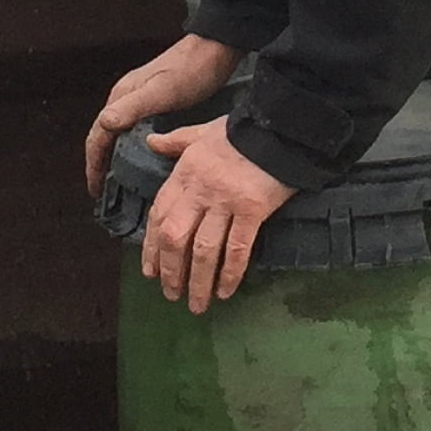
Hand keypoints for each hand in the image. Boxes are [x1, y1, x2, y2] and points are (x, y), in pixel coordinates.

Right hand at [84, 34, 240, 196]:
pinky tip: (141, 158)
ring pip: (118, 133)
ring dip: (113, 156)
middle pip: (103, 135)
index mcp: (121, 96)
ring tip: (118, 181)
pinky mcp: (154, 101)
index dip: (93, 164)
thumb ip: (131, 107)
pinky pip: (133, 129)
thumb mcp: (161, 92)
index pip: (97, 135)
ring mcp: (138, 98)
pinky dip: (130, 147)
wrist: (215, 48)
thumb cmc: (191, 70)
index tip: (95, 189)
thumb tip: (102, 124)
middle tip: (103, 191)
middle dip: (99, 163)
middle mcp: (125, 97)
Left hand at [141, 116, 295, 312]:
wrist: (281, 126)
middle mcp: (200, 191)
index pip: (160, 215)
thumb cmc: (240, 130)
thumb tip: (151, 142)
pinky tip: (225, 292)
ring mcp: (226, 201)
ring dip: (198, 282)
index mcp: (184, 173)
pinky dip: (229, 274)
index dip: (152, 247)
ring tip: (196, 304)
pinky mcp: (253, 210)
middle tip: (171, 294)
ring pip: (204, 250)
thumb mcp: (202, 131)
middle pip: (176, 238)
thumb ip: (176, 141)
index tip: (149, 271)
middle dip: (171, 271)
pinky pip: (238, 249)